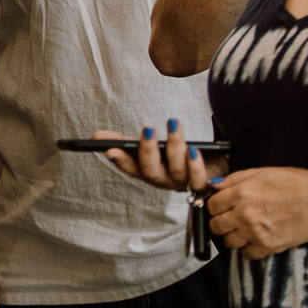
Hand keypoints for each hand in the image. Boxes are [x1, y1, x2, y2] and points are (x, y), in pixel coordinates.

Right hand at [95, 123, 211, 192]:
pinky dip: (196, 166)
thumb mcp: (150, 146)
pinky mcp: (202, 183)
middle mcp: (163, 180)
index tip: (110, 150)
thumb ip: (125, 142)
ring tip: (173, 124)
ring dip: (174, 147)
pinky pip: (198, 179)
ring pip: (176, 170)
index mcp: (147, 172)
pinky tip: (194, 150)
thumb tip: (96, 135)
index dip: (121, 161)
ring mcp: (182, 183)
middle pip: (151, 172)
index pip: (130, 168)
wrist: (212, 165)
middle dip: (148, 151)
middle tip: (147, 129)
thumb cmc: (175, 156)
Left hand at [203, 166, 307, 258]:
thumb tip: (214, 186)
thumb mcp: (263, 172)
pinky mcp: (268, 246)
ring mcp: (255, 233)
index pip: (211, 206)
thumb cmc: (296, 184)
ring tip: (244, 229)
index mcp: (241, 193)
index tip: (221, 206)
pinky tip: (255, 239)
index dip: (215, 206)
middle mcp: (245, 214)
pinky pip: (246, 255)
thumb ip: (235, 179)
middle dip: (220, 222)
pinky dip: (248, 249)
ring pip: (228, 243)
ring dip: (233, 237)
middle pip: (216, 226)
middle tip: (231, 218)